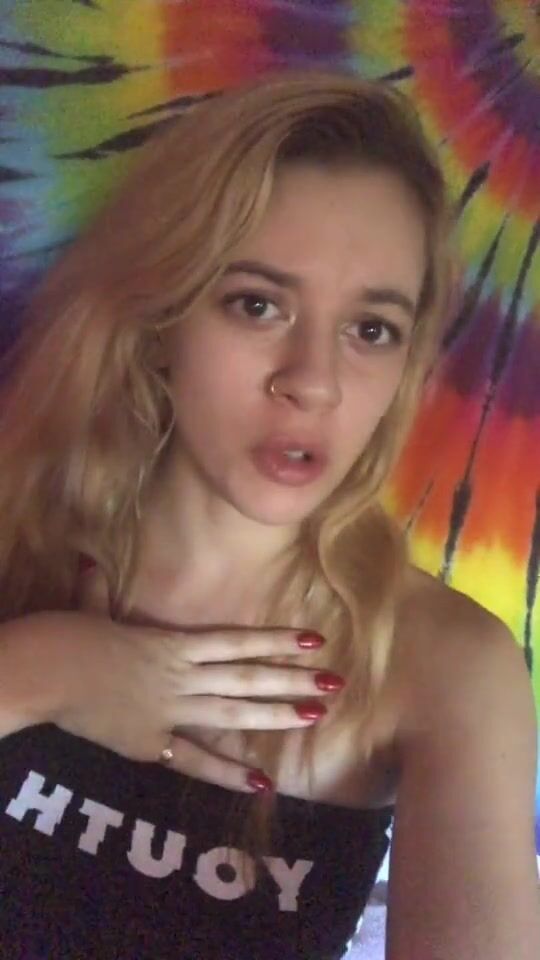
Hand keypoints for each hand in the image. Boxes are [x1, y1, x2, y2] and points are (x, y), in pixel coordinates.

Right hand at [11, 612, 342, 792]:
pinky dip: (229, 773)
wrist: (49, 671)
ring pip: (232, 713)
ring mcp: (172, 710)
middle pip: (247, 677)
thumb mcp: (89, 610)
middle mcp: (183, 675)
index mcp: (173, 644)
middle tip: (335, 682)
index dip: (276, 640)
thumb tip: (89, 562)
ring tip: (315, 715)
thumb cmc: (68, 637)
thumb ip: (98, 591)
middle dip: (292, 679)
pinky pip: (196, 761)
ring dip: (275, 715)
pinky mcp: (153, 743)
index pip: (236, 641)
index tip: (314, 639)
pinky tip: (263, 783)